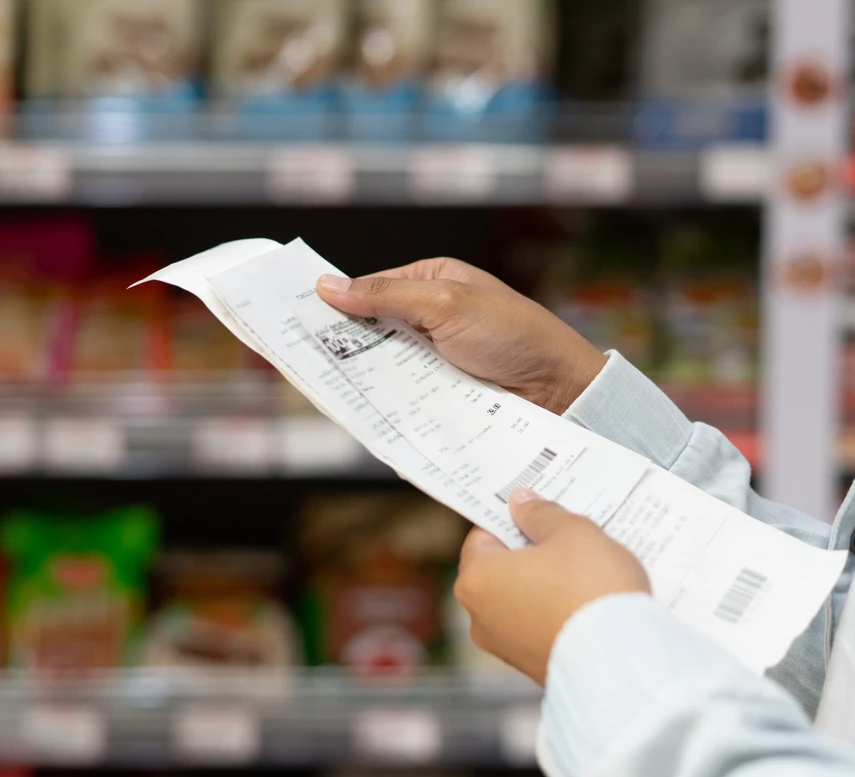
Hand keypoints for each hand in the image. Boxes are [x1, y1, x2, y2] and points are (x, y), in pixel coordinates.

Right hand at [317, 258, 607, 413]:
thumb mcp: (447, 304)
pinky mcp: (440, 398)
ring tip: (331, 390)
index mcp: (431, 283)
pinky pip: (403, 402)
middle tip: (305, 359)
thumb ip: (385, 296)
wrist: (561, 391)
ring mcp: (434, 362)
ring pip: (383, 371)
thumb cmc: (516, 334)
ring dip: (364, 381)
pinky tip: (368, 415)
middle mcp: (429, 320)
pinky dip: (387, 408)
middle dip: (343, 347)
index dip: (334, 304)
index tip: (294, 318)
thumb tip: (327, 286)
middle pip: (371, 334)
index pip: (369, 289)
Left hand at [455, 490, 650, 684]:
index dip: (511, 521)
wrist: (621, 658)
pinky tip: (588, 605)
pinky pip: (540, 629)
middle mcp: (480, 618)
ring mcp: (506, 648)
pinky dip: (557, 615)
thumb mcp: (571, 532)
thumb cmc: (590, 588)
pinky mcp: (533, 668)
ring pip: (522, 601)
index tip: (537, 515)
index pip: (482, 537)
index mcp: (477, 579)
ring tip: (585, 574)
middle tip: (567, 542)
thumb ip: (541, 514)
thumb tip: (520, 503)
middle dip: (531, 555)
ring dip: (546, 586)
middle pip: (501, 571)